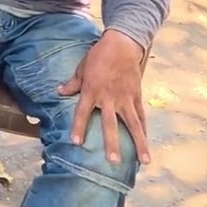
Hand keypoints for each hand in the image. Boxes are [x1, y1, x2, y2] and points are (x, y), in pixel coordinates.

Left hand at [58, 30, 150, 164]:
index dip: (78, 127)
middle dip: (112, 143)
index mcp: (92, 91)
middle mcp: (109, 98)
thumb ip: (72, 83)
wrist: (122, 45)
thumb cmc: (98, 56)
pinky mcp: (137, 96)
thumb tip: (59, 91)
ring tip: (144, 161)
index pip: (82, 112)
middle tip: (113, 161)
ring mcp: (125, 98)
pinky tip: (147, 143)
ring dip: (139, 143)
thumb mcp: (81, 68)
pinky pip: (141, 115)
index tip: (76, 142)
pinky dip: (144, 129)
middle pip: (110, 124)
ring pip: (133, 124)